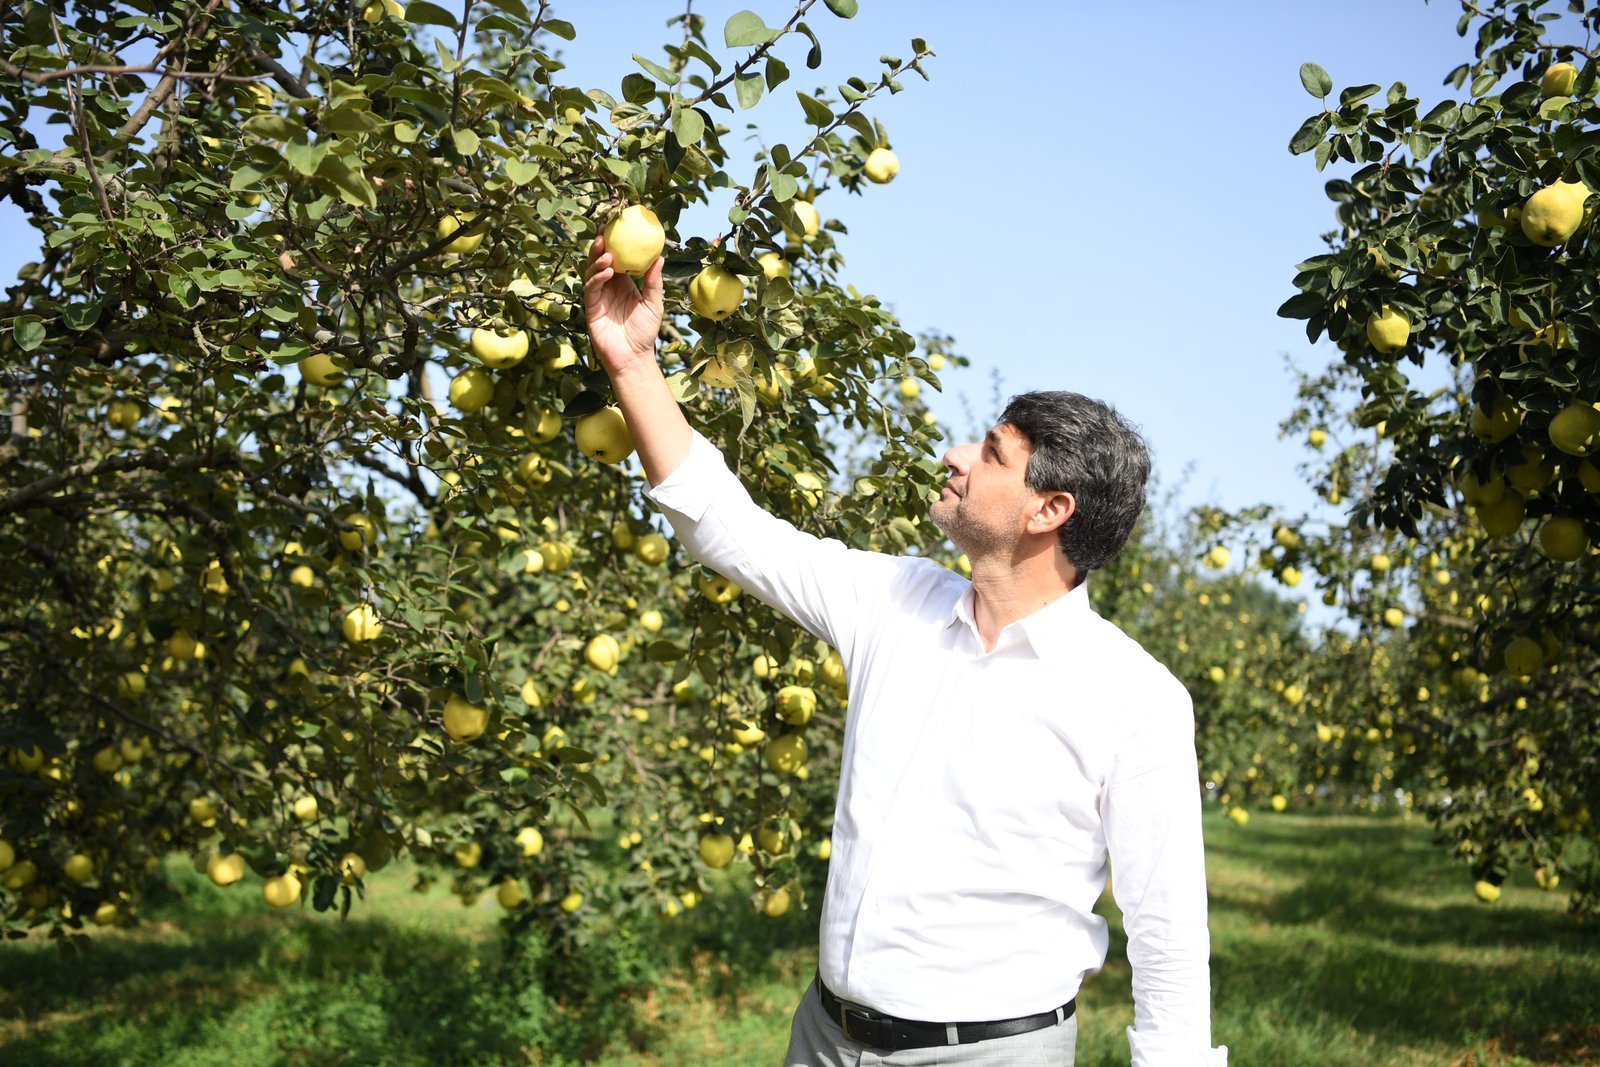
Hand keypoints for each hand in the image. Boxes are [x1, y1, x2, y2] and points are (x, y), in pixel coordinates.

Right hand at [584, 235, 663, 378]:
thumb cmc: (645, 332)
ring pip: (592, 272)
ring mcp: (598, 297)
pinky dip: (597, 278)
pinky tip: (607, 272)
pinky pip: (591, 289)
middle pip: (600, 261)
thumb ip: (654, 282)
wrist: (633, 357)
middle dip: (599, 245)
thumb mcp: (654, 304)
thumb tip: (660, 257)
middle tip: (604, 231)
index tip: (617, 227)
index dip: (614, 243)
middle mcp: (608, 287)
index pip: (616, 258)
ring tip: (607, 254)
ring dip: (598, 261)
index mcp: (623, 283)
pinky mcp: (591, 308)